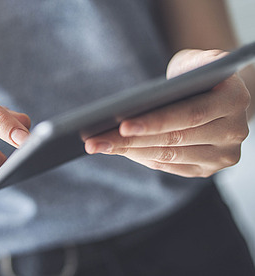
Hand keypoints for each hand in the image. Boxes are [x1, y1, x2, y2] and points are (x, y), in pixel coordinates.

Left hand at [85, 49, 250, 177]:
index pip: (190, 114)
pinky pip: (168, 167)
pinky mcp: (206, 169)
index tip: (122, 125)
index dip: (155, 122)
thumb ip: (184, 68)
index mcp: (235, 99)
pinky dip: (141, 158)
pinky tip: (118, 151)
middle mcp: (235, 131)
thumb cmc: (197, 75)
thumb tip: (148, 97)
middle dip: (130, 141)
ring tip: (98, 146)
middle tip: (95, 141)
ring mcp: (222, 155)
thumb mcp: (194, 60)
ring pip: (168, 156)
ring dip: (129, 152)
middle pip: (174, 140)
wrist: (216, 95)